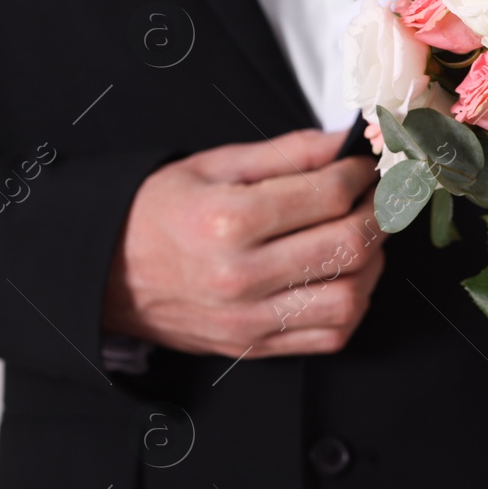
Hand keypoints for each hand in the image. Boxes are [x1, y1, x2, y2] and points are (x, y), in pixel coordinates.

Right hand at [103, 129, 384, 357]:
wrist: (107, 273)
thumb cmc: (159, 213)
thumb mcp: (214, 166)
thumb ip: (287, 153)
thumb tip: (346, 142)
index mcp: (228, 220)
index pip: (328, 195)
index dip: (361, 175)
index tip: (365, 165)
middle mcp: (241, 275)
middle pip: (348, 245)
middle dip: (379, 214)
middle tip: (379, 196)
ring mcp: (249, 318)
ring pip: (350, 297)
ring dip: (373, 263)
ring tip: (364, 237)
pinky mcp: (255, 346)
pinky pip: (330, 335)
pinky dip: (353, 305)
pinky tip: (346, 276)